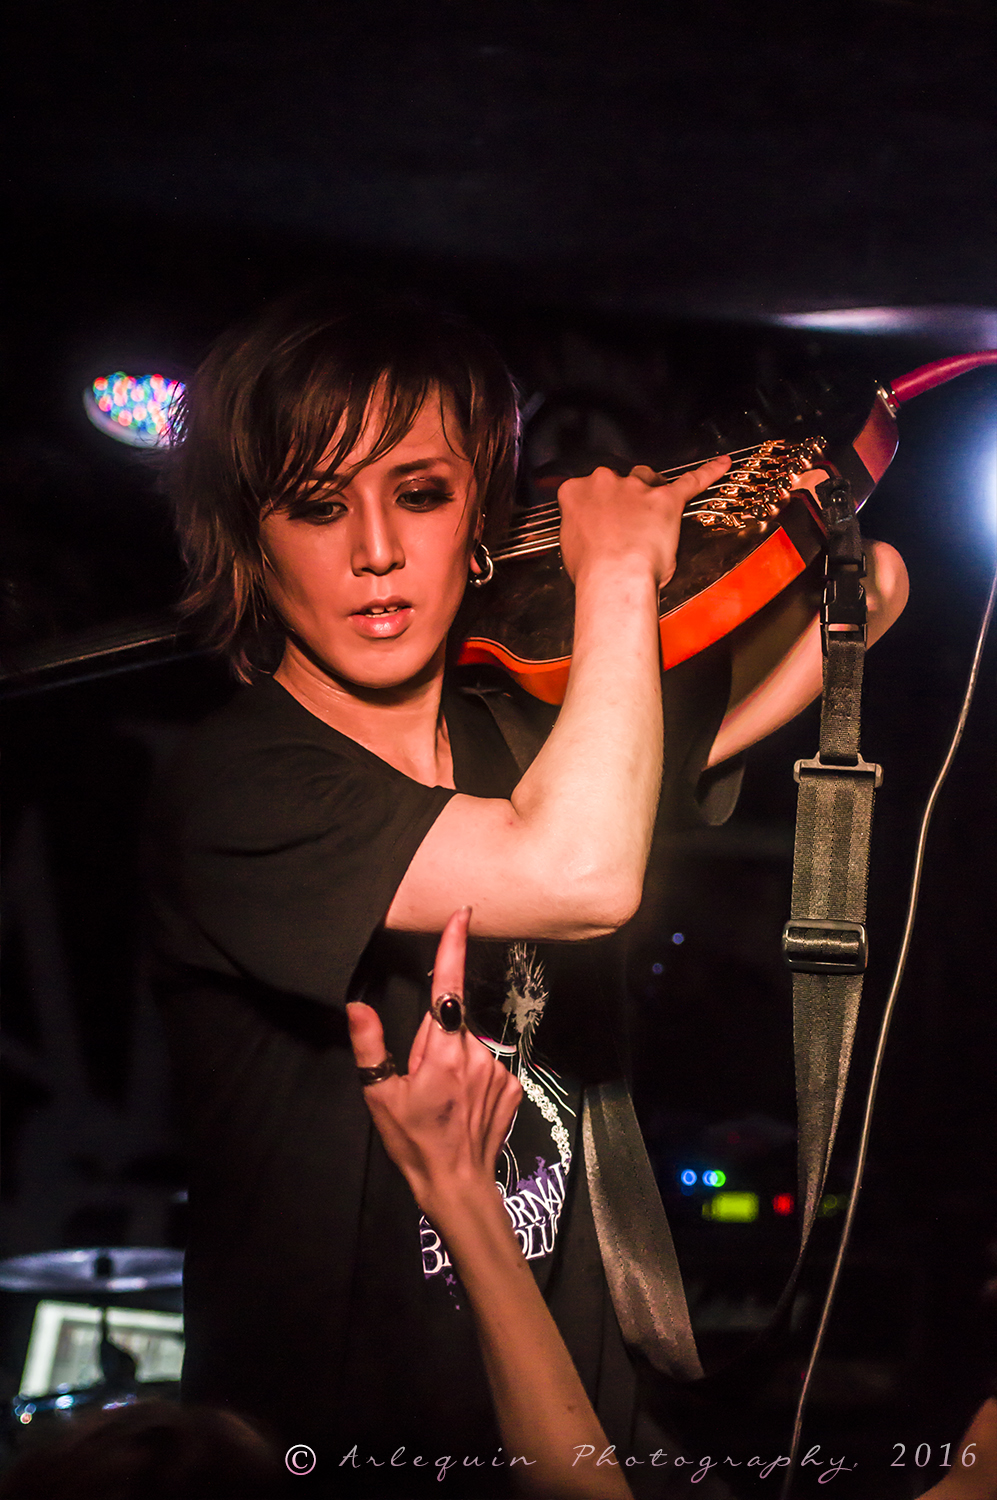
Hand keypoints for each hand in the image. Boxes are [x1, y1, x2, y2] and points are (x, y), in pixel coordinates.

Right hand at [347, 908, 522, 1220]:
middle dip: (433, 1039)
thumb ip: (370, 1046)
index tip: (462, 914)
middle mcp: (475, 1052)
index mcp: (441, 1050)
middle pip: (450, 1023)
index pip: (447, 986)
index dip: (453, 947)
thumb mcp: (380, 1096)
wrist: (458, 1184)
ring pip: (468, 1046)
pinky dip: (472, 1078)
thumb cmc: (414, 1142)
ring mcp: (498, 1070)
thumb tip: (356, 1005)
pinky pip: (487, 1067)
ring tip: (441, 1099)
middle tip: (421, 1080)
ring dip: (453, 1060)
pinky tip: (462, 1105)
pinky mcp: (511, 1086)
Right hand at [556, 455, 730, 588]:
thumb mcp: (571, 546)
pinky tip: (720, 466)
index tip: (601, 515)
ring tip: (655, 512)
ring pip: (648, 477)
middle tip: (628, 522)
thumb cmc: (592, 570)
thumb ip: (583, 531)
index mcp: (576, 492)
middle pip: (620, 479)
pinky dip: (708, 472)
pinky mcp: (666, 498)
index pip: (587, 487)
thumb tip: (593, 539)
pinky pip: (691, 480)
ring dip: (652, 489)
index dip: (598, 503)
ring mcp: (636, 488)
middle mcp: (605, 482)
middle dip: (625, 497)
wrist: (613, 577)